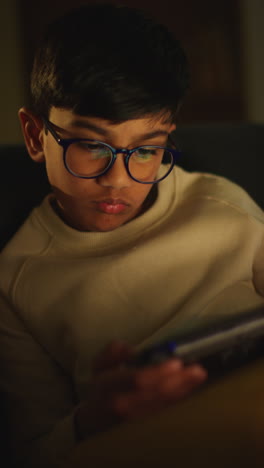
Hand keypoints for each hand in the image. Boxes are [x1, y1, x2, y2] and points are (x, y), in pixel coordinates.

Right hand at [74, 341, 206, 439]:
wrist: (91, 422)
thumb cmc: (100, 388)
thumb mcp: (99, 365)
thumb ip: (113, 352)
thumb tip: (131, 349)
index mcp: (109, 385)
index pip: (138, 379)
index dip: (159, 372)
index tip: (177, 363)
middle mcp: (122, 405)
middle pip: (156, 394)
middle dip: (179, 382)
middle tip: (198, 370)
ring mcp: (133, 421)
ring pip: (163, 406)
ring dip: (183, 391)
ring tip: (198, 377)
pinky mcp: (143, 429)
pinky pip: (164, 413)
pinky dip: (178, 400)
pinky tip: (189, 389)